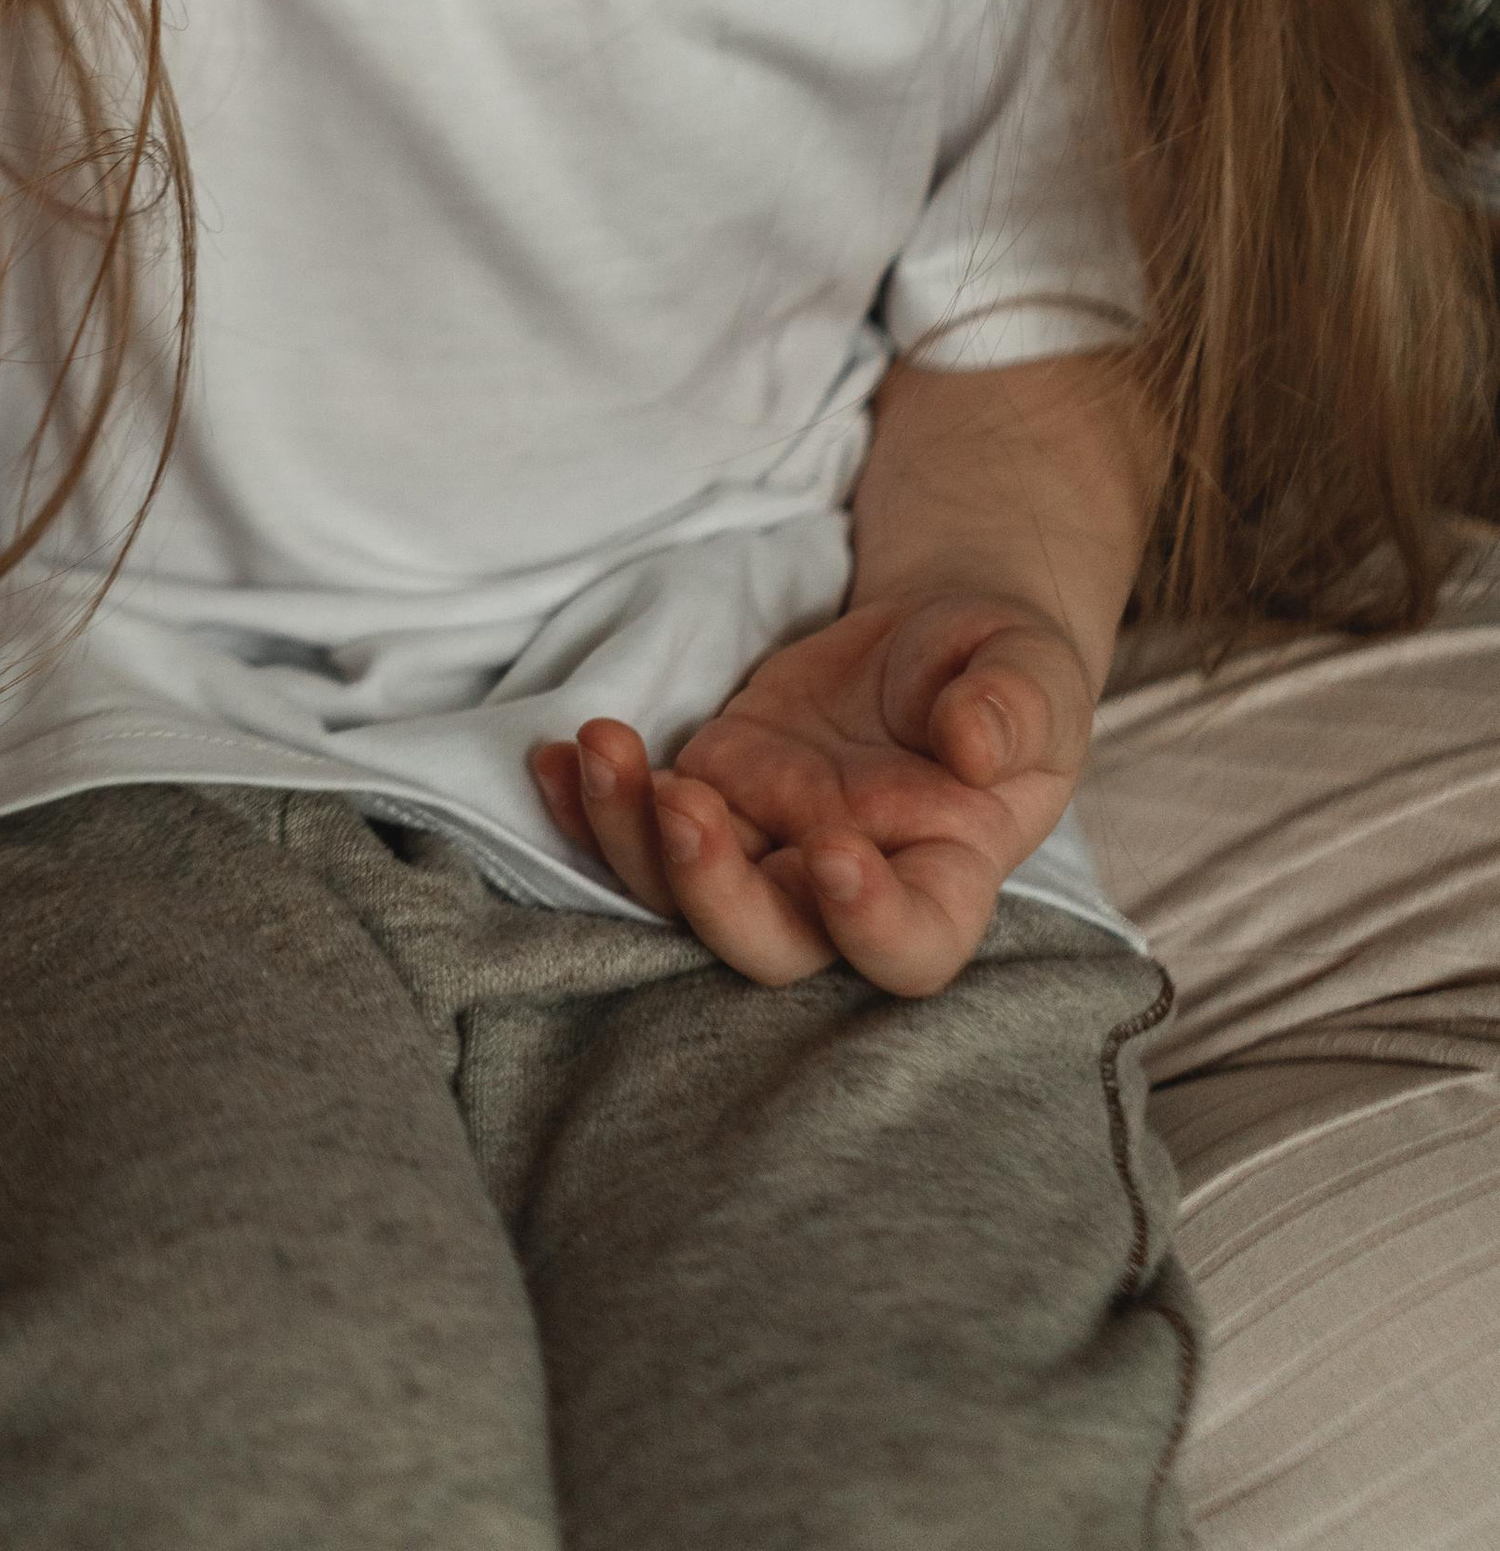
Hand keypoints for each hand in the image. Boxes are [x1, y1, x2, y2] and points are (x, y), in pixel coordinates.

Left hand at [530, 591, 1096, 995]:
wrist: (936, 638)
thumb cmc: (1001, 671)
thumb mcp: (1032, 672)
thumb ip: (1013, 707)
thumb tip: (971, 745)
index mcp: (944, 874)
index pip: (910, 948)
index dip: (869, 927)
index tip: (835, 850)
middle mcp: (842, 884)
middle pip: (767, 944)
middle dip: (711, 892)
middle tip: (684, 803)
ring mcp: (766, 844)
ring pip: (679, 890)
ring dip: (628, 836)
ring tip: (600, 749)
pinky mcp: (710, 789)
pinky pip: (635, 821)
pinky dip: (585, 800)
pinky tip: (553, 754)